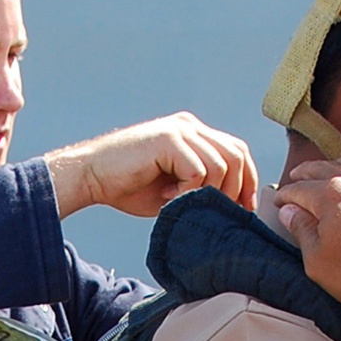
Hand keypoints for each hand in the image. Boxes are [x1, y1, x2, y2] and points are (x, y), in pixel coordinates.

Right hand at [46, 112, 257, 218]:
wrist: (92, 177)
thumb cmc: (128, 187)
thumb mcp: (175, 190)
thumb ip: (202, 189)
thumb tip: (233, 209)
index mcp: (193, 135)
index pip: (237, 151)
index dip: (247, 181)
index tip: (244, 208)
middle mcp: (190, 127)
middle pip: (236, 155)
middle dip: (236, 190)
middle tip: (219, 213)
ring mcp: (179, 130)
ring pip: (221, 165)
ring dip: (206, 193)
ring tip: (181, 203)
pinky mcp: (168, 140)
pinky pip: (198, 170)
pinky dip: (189, 192)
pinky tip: (168, 198)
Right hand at [274, 153, 340, 311]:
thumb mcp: (318, 261)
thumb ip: (302, 232)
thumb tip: (290, 213)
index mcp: (331, 196)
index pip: (300, 190)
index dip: (286, 195)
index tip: (280, 202)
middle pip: (326, 169)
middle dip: (307, 172)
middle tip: (297, 175)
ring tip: (335, 166)